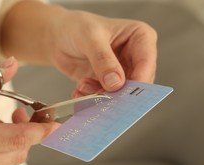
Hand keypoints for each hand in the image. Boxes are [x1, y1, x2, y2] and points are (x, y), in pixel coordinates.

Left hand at [0, 2, 156, 96]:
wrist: (57, 37)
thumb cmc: (76, 27)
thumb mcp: (89, 38)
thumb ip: (103, 60)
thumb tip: (115, 83)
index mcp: (140, 37)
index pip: (146, 63)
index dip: (138, 81)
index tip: (123, 94)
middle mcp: (134, 56)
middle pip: (136, 83)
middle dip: (117, 93)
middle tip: (102, 97)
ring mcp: (121, 71)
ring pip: (120, 93)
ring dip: (101, 95)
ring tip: (84, 87)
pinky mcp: (107, 83)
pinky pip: (105, 97)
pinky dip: (92, 97)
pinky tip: (80, 90)